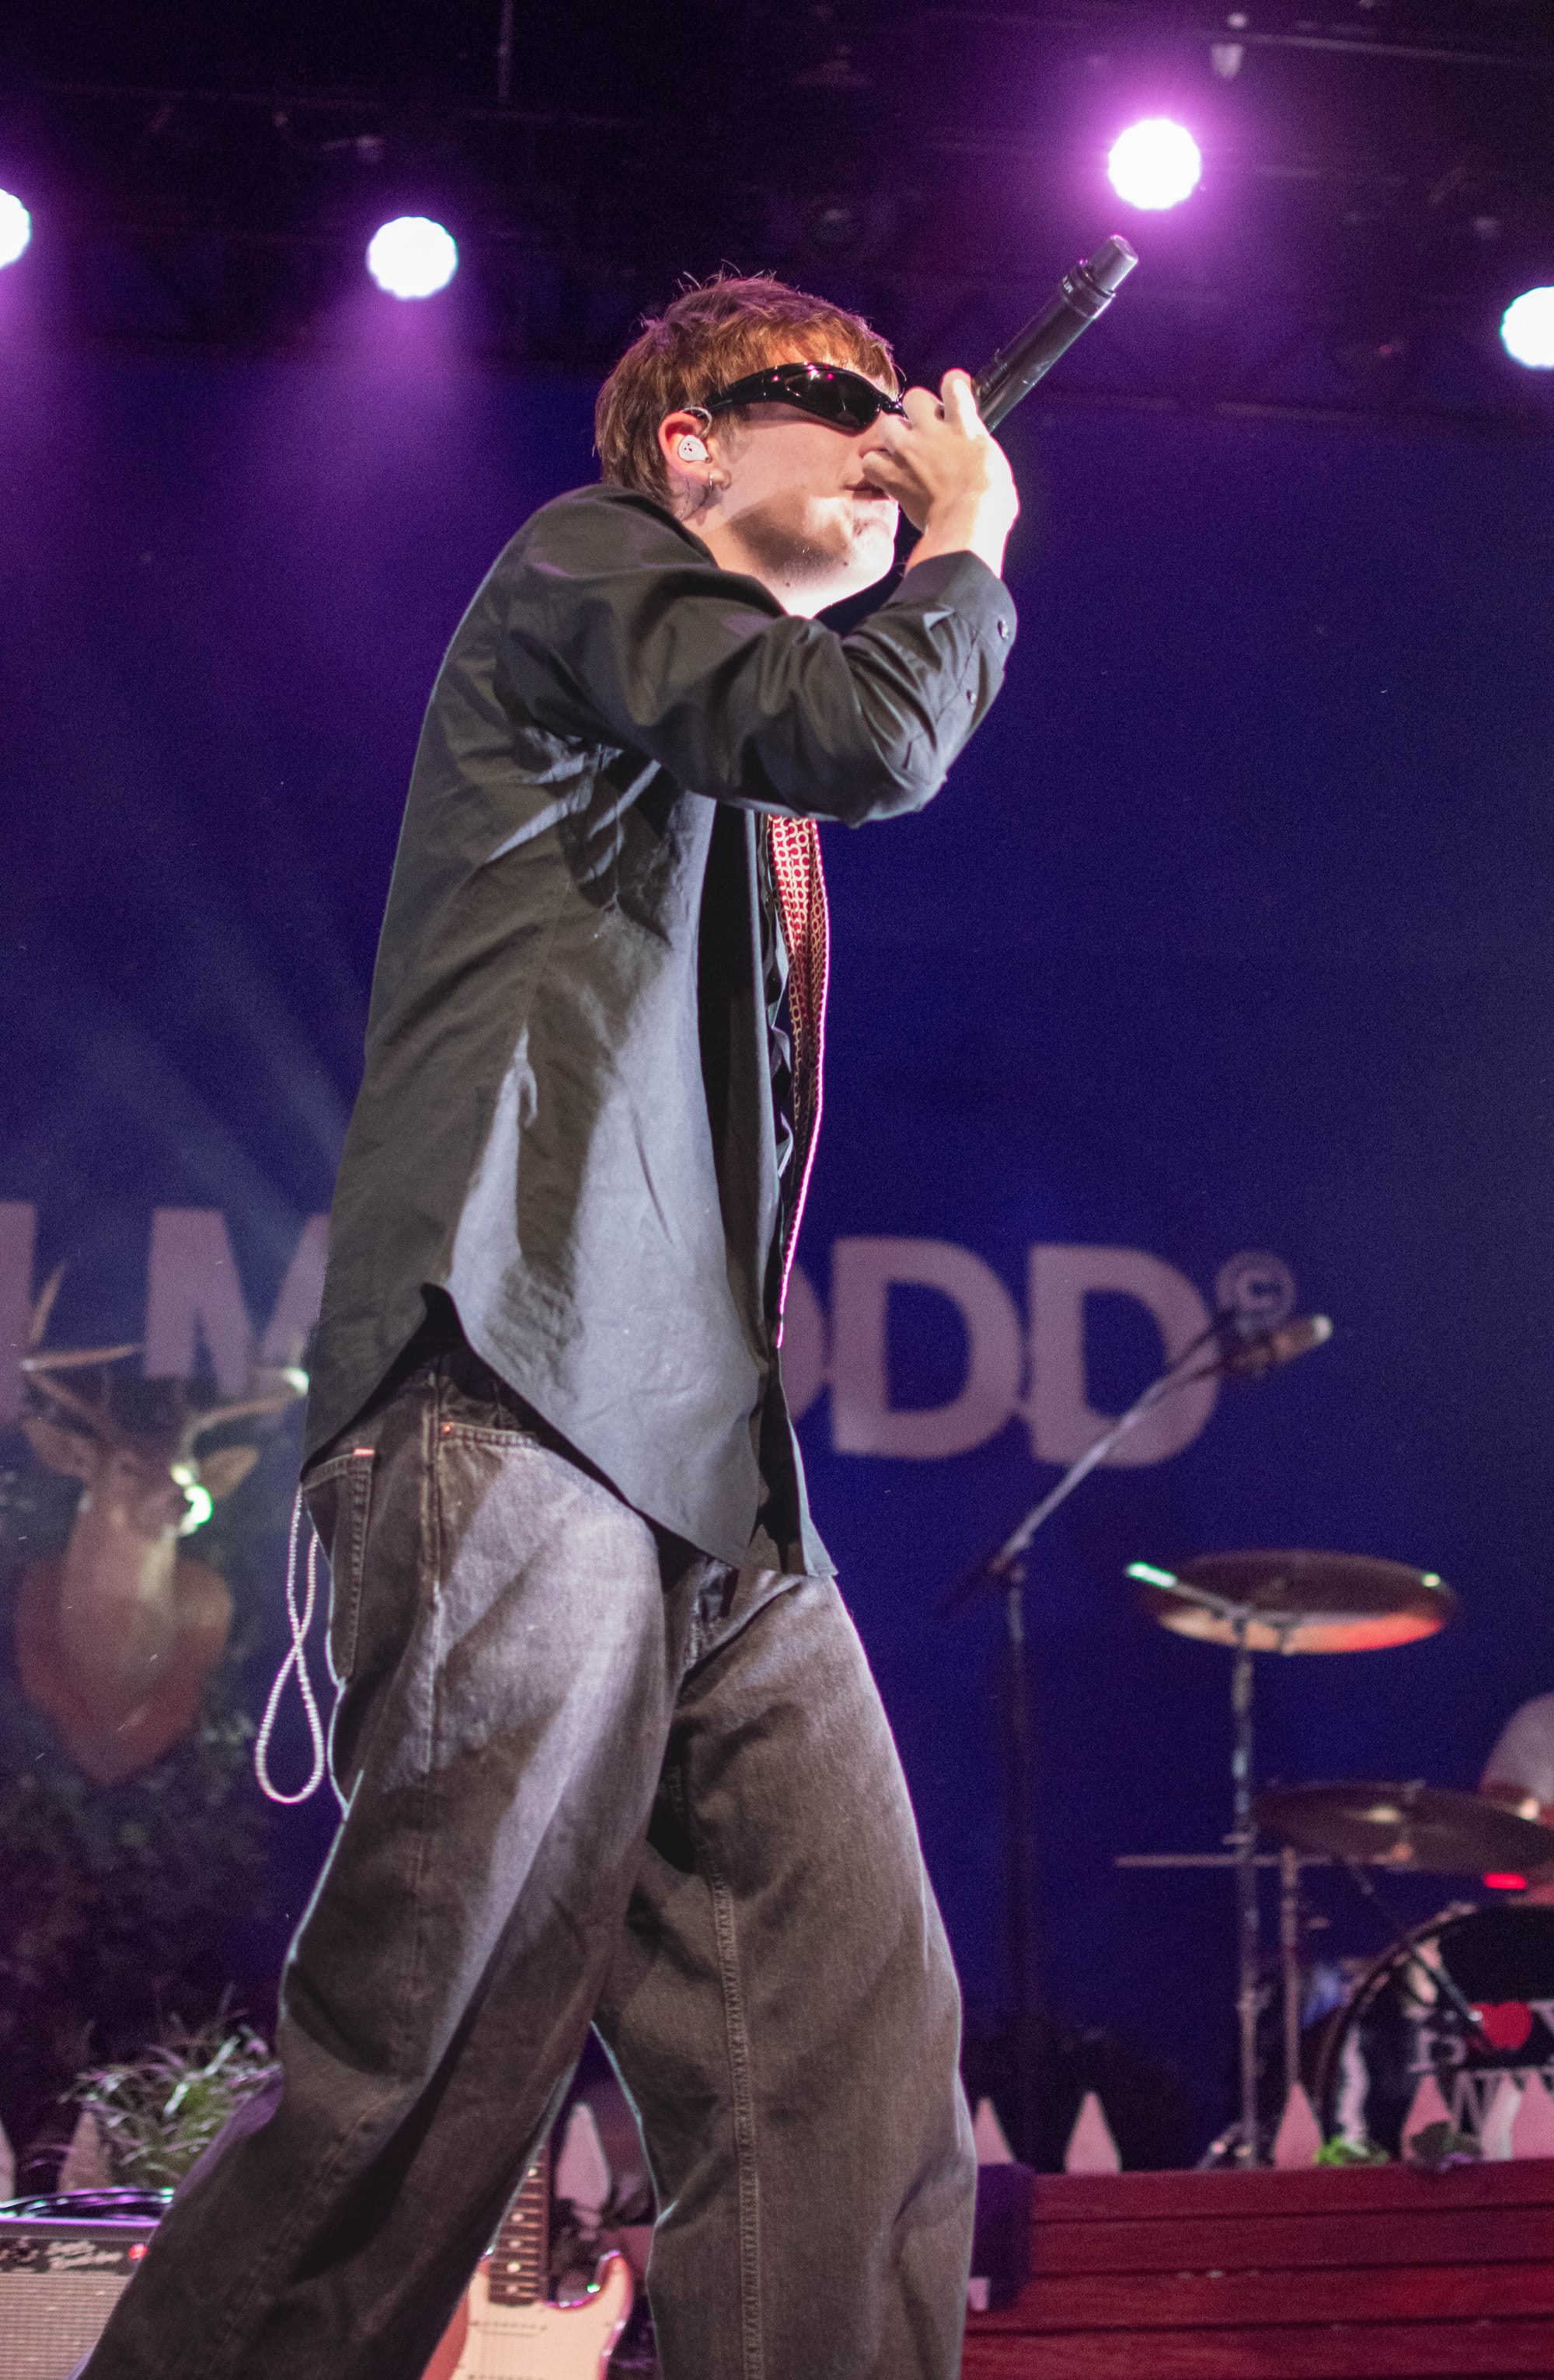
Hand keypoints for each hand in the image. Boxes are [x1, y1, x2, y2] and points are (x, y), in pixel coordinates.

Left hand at [858, 369, 1019, 577]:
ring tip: (901, 452)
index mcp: (965, 426)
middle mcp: (933, 431)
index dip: (952, 385)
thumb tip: (974, 457)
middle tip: (924, 428)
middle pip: (913, 397)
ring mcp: (909, 451)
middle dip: (917, 410)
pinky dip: (876, 467)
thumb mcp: (995, 465)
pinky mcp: (894, 476)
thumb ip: (978, 450)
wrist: (968, 522)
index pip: (953, 384)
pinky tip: (887, 475)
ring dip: (893, 436)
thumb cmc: (992, 501)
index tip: (954, 392)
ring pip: (887, 425)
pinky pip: (871, 462)